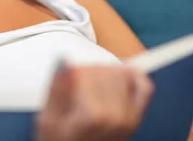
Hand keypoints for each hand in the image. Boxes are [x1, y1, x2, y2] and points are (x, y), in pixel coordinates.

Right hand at [35, 61, 153, 140]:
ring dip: (106, 71)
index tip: (66, 77)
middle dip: (88, 71)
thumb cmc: (61, 139)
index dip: (74, 71)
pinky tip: (119, 73)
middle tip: (76, 84)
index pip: (87, 72)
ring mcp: (130, 117)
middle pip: (104, 71)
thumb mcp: (49, 119)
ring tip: (91, 84)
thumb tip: (64, 61)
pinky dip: (133, 75)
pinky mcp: (137, 117)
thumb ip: (57, 90)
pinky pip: (143, 86)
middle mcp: (116, 117)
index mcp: (93, 117)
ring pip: (122, 73)